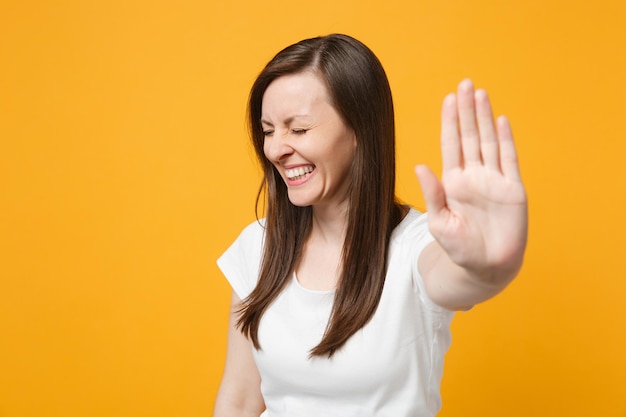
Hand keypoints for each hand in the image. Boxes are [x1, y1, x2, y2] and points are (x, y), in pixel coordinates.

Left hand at [415, 79, 527, 277]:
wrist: (486, 268)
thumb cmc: (459, 249)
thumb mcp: (440, 223)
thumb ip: (433, 195)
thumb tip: (420, 166)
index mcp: (454, 182)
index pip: (451, 145)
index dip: (450, 122)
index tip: (448, 99)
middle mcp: (474, 176)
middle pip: (470, 136)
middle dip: (467, 111)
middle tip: (465, 84)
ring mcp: (494, 181)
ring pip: (490, 142)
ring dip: (485, 118)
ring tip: (480, 94)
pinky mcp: (513, 190)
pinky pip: (509, 160)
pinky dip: (506, 140)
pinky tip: (502, 120)